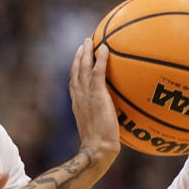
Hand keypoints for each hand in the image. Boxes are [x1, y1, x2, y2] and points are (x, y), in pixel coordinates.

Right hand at [70, 39, 119, 159]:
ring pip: (82, 68)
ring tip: (90, 40)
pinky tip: (105, 48)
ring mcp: (85, 95)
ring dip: (85, 52)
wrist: (98, 148)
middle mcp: (78, 97)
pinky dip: (100, 59)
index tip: (79, 57)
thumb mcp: (99, 127)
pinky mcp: (96, 95)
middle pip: (75, 71)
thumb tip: (115, 114)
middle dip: (78, 56)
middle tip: (84, 43)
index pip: (74, 81)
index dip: (75, 68)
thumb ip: (103, 116)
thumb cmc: (101, 144)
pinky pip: (97, 73)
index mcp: (77, 103)